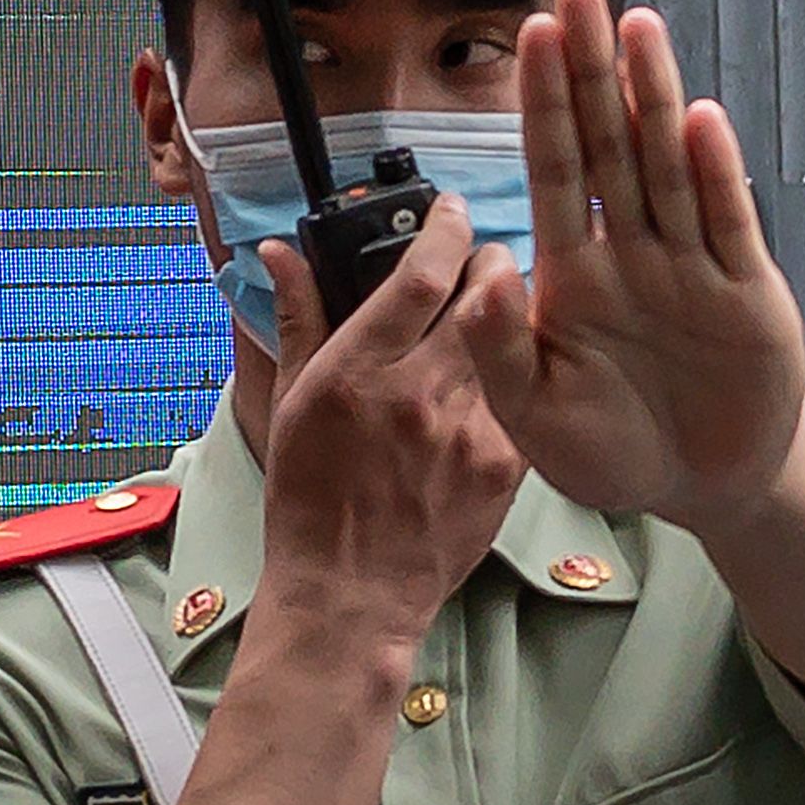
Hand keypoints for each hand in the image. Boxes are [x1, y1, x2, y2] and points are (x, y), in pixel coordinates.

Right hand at [254, 197, 531, 651]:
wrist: (350, 595)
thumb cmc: (310, 504)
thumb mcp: (288, 404)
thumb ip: (298, 319)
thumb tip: (281, 252)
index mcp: (358, 372)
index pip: (422, 272)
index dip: (446, 225)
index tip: (450, 209)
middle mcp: (418, 394)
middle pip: (487, 289)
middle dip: (490, 259)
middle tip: (479, 261)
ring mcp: (467, 432)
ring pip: (514, 337)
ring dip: (507, 315)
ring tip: (488, 321)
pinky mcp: (503, 467)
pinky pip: (523, 394)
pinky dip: (515, 376)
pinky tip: (497, 383)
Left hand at [470, 0, 804, 528]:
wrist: (704, 491)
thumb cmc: (612, 454)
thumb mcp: (532, 416)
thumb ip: (501, 347)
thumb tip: (489, 268)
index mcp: (572, 274)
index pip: (552, 171)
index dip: (542, 104)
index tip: (528, 35)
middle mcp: (630, 252)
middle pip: (608, 144)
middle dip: (593, 70)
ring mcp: (690, 266)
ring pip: (667, 165)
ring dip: (653, 97)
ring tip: (639, 28)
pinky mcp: (745, 291)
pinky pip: (727, 222)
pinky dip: (715, 173)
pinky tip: (698, 119)